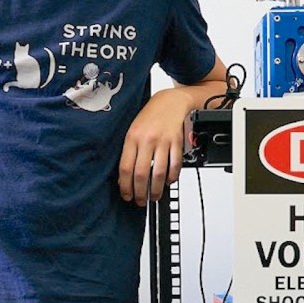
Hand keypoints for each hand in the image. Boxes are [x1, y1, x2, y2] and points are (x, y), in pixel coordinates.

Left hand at [117, 88, 193, 206]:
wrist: (170, 101)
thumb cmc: (150, 116)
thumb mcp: (132, 130)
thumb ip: (129, 151)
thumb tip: (125, 177)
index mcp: (132, 137)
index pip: (126, 168)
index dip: (125, 186)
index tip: (126, 195)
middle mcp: (147, 140)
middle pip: (141, 173)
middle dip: (140, 192)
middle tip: (140, 201)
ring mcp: (163, 141)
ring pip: (159, 173)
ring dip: (156, 189)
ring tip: (154, 196)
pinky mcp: (177, 142)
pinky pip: (175, 165)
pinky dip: (172, 177)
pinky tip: (167, 182)